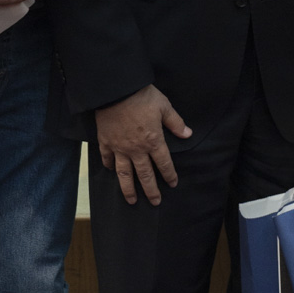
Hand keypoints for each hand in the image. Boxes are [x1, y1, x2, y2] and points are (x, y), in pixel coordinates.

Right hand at [95, 84, 191, 204]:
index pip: (164, 163)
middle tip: (155, 202)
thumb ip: (175, 123)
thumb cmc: (142, 96)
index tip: (173, 184)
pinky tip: (111, 171)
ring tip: (132, 200)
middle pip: (145, 175)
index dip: (169, 175)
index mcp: (153, 141)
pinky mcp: (105, 142)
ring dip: (128, 189)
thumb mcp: (164, 106)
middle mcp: (137, 149)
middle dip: (151, 190)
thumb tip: (188, 134)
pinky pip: (107, 158)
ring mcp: (119, 148)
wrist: (115, 90)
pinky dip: (109, 166)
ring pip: (124, 174)